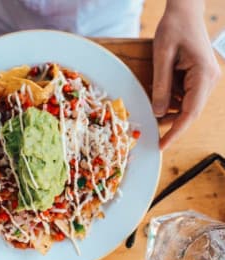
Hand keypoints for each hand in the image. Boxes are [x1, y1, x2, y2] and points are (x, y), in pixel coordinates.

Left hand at [152, 0, 220, 149]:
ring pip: (187, 105)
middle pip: (190, 111)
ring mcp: (206, 78)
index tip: (162, 145)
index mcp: (204, 75)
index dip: (176, 132)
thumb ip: (161, 86)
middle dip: (171, 123)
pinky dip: (171, 100)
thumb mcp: (162, 57)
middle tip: (152, 132)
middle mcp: (210, 79)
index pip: (190, 112)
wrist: (184, 11)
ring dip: (169, 112)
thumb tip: (159, 112)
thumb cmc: (173, 28)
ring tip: (151, 113)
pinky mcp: (199, 76)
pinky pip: (185, 95)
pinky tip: (158, 99)